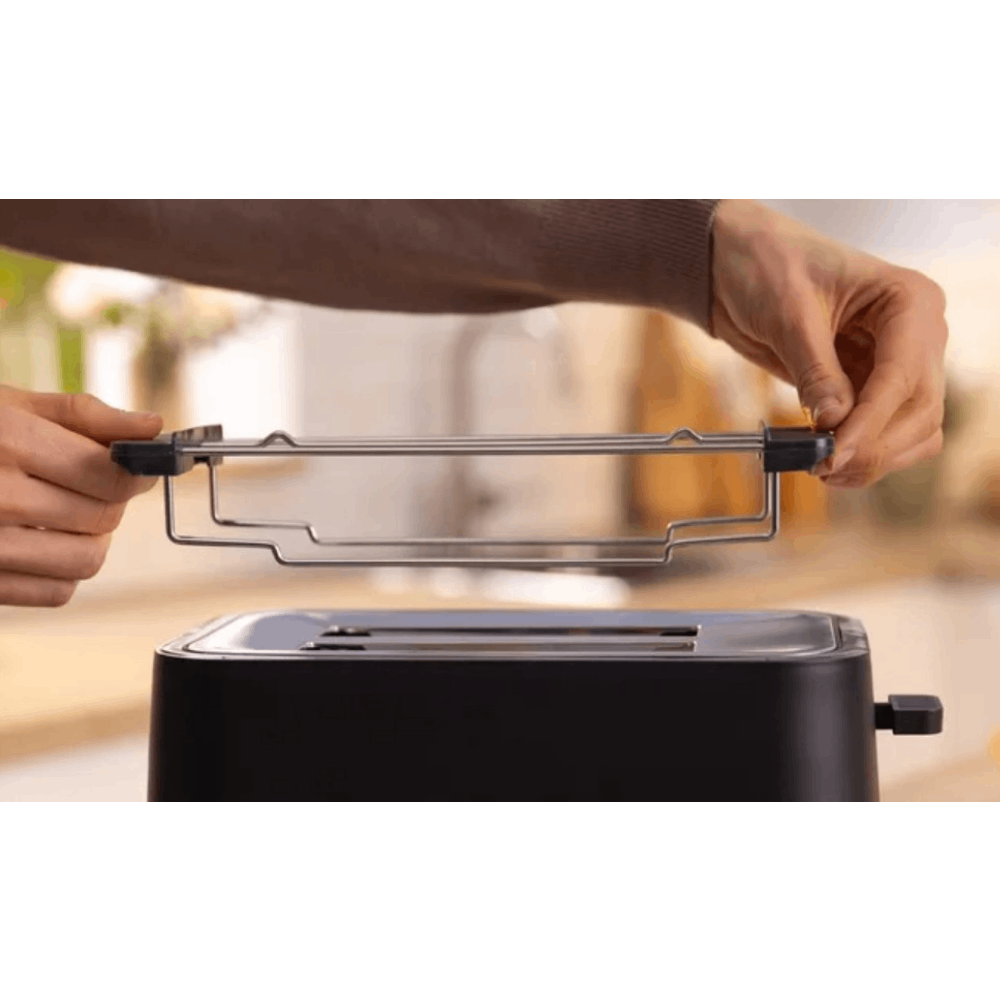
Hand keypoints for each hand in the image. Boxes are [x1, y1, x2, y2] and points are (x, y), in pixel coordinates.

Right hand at [0, 386, 161, 605]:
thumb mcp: (12, 405)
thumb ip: (87, 416)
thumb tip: (153, 426)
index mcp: (7, 441)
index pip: (107, 474)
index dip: (134, 472)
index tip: (135, 466)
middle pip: (103, 517)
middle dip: (112, 501)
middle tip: (95, 486)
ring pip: (86, 560)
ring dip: (93, 539)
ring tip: (71, 514)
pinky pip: (56, 592)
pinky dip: (64, 571)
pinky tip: (45, 541)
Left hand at [711, 200, 947, 487]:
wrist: (738, 265)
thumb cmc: (767, 265)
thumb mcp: (789, 314)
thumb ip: (814, 370)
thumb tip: (832, 421)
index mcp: (909, 301)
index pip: (904, 375)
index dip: (871, 423)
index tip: (834, 453)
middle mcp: (916, 335)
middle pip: (921, 411)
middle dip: (874, 446)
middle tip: (824, 467)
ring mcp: (897, 364)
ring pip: (913, 431)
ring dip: (872, 458)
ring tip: (821, 468)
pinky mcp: (870, 387)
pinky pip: (883, 433)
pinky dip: (860, 452)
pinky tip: (825, 460)